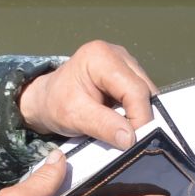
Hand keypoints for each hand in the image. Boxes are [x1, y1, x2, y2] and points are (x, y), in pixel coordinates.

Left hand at [17, 41, 157, 148]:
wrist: (47, 99)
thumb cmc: (55, 103)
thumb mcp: (74, 116)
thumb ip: (102, 125)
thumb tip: (130, 139)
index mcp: (101, 57)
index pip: (134, 89)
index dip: (139, 117)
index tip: (136, 141)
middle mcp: (118, 54)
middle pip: (145, 89)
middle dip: (142, 117)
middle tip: (133, 140)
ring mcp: (126, 62)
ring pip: (148, 93)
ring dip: (140, 115)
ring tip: (126, 132)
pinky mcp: (129, 74)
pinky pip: (143, 95)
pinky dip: (137, 111)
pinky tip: (125, 122)